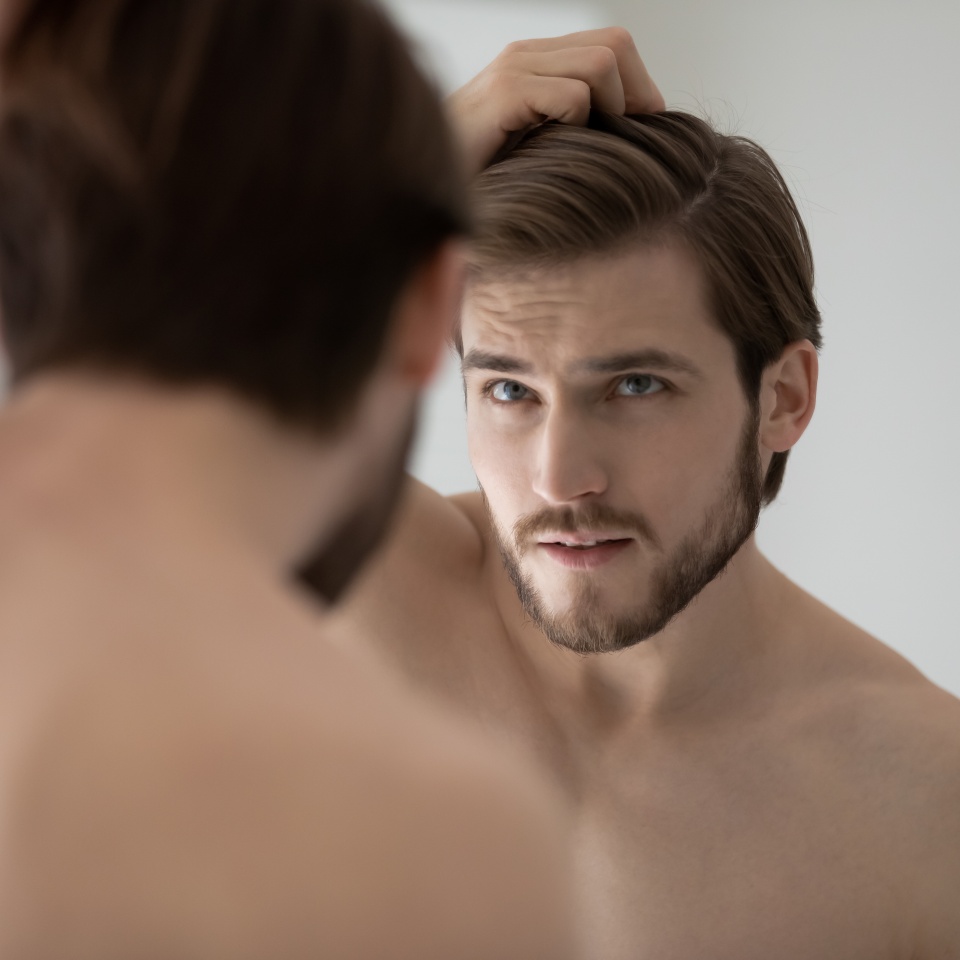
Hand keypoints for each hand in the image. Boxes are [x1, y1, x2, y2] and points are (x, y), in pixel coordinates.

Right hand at [446, 27, 663, 172]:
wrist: (422, 192)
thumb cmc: (479, 182)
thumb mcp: (533, 147)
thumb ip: (568, 126)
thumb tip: (630, 131)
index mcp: (534, 61)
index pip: (613, 44)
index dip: (637, 87)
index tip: (637, 134)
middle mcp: (525, 53)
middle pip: (616, 44)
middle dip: (635, 97)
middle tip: (625, 144)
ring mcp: (513, 67)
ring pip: (602, 64)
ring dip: (608, 114)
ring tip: (584, 152)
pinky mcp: (504, 92)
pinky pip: (573, 96)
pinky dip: (579, 129)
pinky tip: (553, 157)